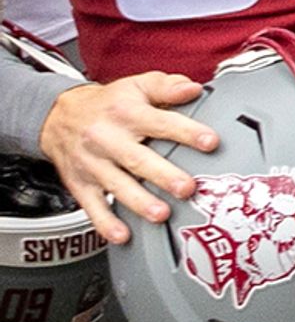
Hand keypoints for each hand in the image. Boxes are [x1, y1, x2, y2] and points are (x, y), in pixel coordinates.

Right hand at [40, 72, 219, 245]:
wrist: (58, 116)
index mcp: (126, 113)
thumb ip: (167, 86)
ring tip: (161, 214)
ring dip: (139, 202)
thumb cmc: (109, 104)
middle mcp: (107, 138)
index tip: (210, 142)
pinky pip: (92, 206)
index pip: (160, 122)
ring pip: (116, 185)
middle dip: (163, 175)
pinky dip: (106, 223)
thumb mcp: (137, 85)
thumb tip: (193, 89)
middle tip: (187, 188)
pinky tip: (122, 235)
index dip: (186, 132)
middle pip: (137, 159)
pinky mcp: (81, 184)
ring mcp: (93, 164)